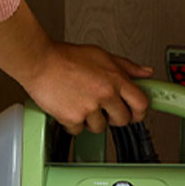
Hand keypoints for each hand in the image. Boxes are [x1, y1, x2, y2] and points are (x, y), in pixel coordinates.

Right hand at [19, 42, 152, 134]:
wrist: (39, 62)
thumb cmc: (65, 58)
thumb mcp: (101, 55)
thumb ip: (126, 66)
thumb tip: (145, 73)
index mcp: (115, 78)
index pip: (141, 103)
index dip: (139, 112)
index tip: (134, 113)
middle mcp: (105, 94)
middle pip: (123, 120)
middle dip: (114, 117)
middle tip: (103, 108)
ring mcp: (89, 107)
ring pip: (100, 128)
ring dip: (92, 120)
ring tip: (81, 104)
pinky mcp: (73, 118)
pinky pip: (79, 130)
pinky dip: (73, 123)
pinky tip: (69, 108)